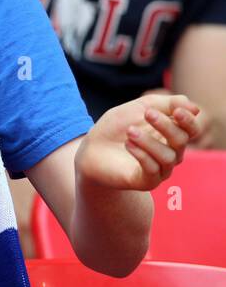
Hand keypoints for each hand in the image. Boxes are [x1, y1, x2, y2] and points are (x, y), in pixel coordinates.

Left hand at [78, 94, 203, 190]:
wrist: (91, 149)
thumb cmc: (116, 127)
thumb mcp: (138, 108)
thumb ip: (166, 104)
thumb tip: (194, 108)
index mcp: (171, 134)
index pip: (191, 129)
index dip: (188, 120)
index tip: (176, 111)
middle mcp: (171, 153)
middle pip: (181, 140)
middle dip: (166, 126)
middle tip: (147, 113)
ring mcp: (161, 169)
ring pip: (168, 156)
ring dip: (149, 141)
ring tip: (130, 132)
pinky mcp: (147, 182)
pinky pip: (153, 170)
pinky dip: (142, 155)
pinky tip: (128, 144)